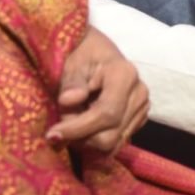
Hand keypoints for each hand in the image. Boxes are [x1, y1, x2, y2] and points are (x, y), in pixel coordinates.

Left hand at [50, 26, 148, 153]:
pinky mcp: (138, 119)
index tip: (52, 134)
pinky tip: (84, 125)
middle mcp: (139, 93)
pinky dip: (96, 139)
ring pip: (113, 143)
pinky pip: (116, 142)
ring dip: (87, 140)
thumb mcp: (72, 62)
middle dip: (81, 136)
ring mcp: (142, 108)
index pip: (106, 114)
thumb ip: (71, 82)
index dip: (78, 129)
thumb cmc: (81, 52)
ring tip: (72, 122)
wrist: (96, 51)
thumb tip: (69, 101)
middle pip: (110, 135)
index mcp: (125, 75)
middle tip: (60, 125)